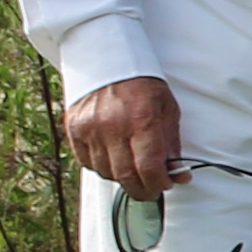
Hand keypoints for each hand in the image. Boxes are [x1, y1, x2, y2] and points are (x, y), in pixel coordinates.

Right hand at [63, 76, 181, 201]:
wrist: (107, 61)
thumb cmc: (142, 84)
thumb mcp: (167, 109)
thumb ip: (171, 144)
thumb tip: (178, 174)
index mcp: (140, 120)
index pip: (149, 168)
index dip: (159, 183)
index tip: (166, 184)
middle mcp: (111, 127)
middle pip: (126, 176)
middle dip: (142, 189)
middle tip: (152, 190)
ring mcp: (89, 129)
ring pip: (106, 172)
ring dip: (123, 179)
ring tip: (135, 172)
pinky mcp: (73, 130)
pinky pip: (87, 162)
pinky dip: (103, 168)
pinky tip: (115, 160)